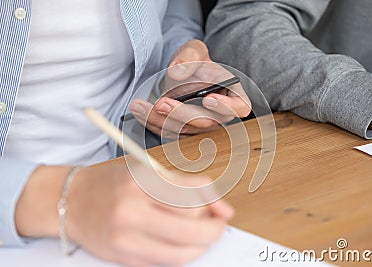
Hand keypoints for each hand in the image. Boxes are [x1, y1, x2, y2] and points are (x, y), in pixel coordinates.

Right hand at [66, 163, 232, 266]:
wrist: (72, 202)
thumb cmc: (112, 184)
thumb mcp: (149, 173)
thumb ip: (188, 188)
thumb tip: (224, 210)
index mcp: (139, 182)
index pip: (192, 194)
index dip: (214, 202)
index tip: (221, 209)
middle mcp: (131, 211)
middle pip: (192, 226)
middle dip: (213, 228)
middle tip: (216, 224)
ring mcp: (127, 239)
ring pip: (184, 251)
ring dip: (201, 244)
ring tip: (199, 234)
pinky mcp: (125, 258)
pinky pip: (167, 263)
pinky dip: (182, 253)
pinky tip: (179, 242)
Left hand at [130, 39, 250, 139]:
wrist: (180, 74)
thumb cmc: (194, 62)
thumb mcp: (193, 50)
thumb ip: (189, 55)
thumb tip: (177, 72)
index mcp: (231, 93)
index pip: (239, 107)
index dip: (227, 107)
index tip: (208, 100)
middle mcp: (219, 114)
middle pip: (206, 122)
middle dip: (181, 114)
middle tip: (161, 103)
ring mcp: (201, 127)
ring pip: (184, 131)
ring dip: (160, 120)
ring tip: (138, 105)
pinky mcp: (184, 132)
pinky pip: (169, 133)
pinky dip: (152, 124)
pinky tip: (139, 111)